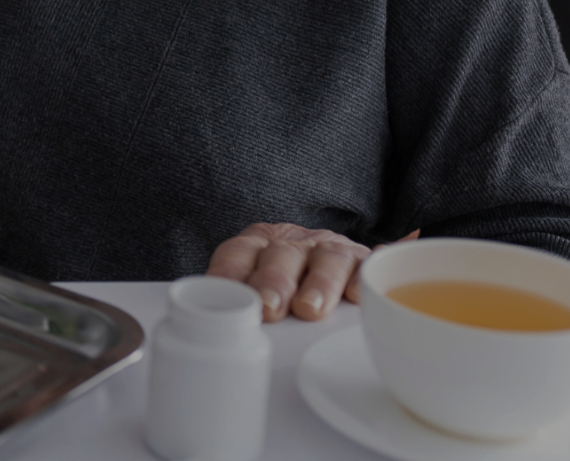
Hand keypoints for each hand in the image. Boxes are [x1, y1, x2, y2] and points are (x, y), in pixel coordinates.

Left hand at [206, 222, 376, 321]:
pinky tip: (358, 296)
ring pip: (327, 259)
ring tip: (310, 309)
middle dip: (273, 280)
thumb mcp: (255, 282)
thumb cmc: (285, 278)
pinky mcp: (364, 262)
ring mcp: (330, 250)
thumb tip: (202, 327)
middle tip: (269, 308)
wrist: (332, 249)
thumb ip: (235, 299)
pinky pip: (368, 266)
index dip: (231, 272)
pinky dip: (364, 279)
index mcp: (259, 245)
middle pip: (282, 255)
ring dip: (318, 283)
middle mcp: (294, 243)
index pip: (239, 252)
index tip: (225, 296)